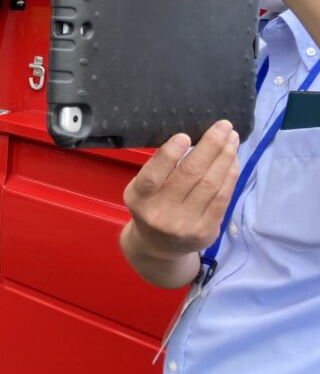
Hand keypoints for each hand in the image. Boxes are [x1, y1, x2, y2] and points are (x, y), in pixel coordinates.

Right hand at [123, 120, 239, 261]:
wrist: (158, 247)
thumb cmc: (150, 207)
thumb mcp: (141, 190)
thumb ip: (158, 170)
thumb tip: (190, 138)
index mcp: (140, 200)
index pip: (152, 176)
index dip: (169, 155)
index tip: (184, 135)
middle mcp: (161, 214)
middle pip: (190, 176)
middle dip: (210, 147)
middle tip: (223, 126)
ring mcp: (186, 225)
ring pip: (211, 184)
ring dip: (225, 157)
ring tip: (232, 138)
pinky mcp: (206, 231)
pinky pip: (222, 198)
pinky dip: (230, 175)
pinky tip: (232, 159)